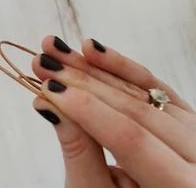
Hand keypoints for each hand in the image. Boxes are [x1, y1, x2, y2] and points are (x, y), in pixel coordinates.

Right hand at [31, 36, 195, 187]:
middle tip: (42, 61)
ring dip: (95, 67)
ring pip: (144, 92)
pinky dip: (122, 67)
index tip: (47, 88)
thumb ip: (78, 150)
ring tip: (55, 49)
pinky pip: (155, 87)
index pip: (131, 139)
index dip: (87, 110)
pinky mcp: (188, 120)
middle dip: (83, 82)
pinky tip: (92, 50)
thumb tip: (47, 102)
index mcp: (182, 187)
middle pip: (137, 110)